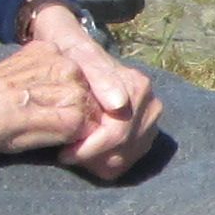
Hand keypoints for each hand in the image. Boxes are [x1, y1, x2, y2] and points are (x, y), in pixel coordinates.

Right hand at [0, 40, 105, 161]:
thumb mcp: (12, 72)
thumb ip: (37, 77)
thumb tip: (47, 94)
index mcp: (49, 50)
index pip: (75, 74)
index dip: (65, 98)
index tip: (49, 112)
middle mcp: (65, 63)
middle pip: (86, 92)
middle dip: (76, 113)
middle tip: (52, 128)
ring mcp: (71, 88)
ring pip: (89, 112)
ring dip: (76, 130)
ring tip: (51, 137)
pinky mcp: (72, 116)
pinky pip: (85, 132)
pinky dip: (75, 144)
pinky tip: (58, 148)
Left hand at [18, 0, 163, 178]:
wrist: (76, 51)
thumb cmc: (74, 56)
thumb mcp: (80, 59)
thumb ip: (101, 79)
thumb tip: (119, 105)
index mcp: (139, 88)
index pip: (118, 134)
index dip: (90, 148)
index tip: (64, 152)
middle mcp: (151, 105)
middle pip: (124, 150)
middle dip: (92, 157)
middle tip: (65, 154)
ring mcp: (150, 121)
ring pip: (126, 159)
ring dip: (98, 162)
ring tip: (74, 152)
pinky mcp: (144, 133)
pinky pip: (127, 161)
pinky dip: (105, 164)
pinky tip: (87, 155)